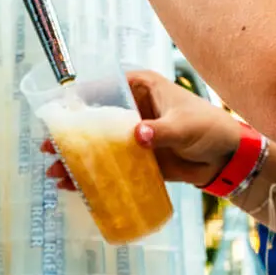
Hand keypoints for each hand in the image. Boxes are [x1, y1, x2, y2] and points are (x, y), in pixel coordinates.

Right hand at [44, 69, 242, 191]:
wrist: (227, 159)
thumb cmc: (210, 129)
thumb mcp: (184, 126)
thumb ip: (160, 131)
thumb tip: (138, 135)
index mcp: (141, 87)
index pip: (103, 87)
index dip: (77, 99)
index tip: (57, 112)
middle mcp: (133, 109)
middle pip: (93, 120)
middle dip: (69, 135)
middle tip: (48, 147)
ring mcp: (133, 136)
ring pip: (98, 146)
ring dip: (77, 159)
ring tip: (56, 172)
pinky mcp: (138, 159)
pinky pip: (110, 166)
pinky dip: (94, 176)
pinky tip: (76, 187)